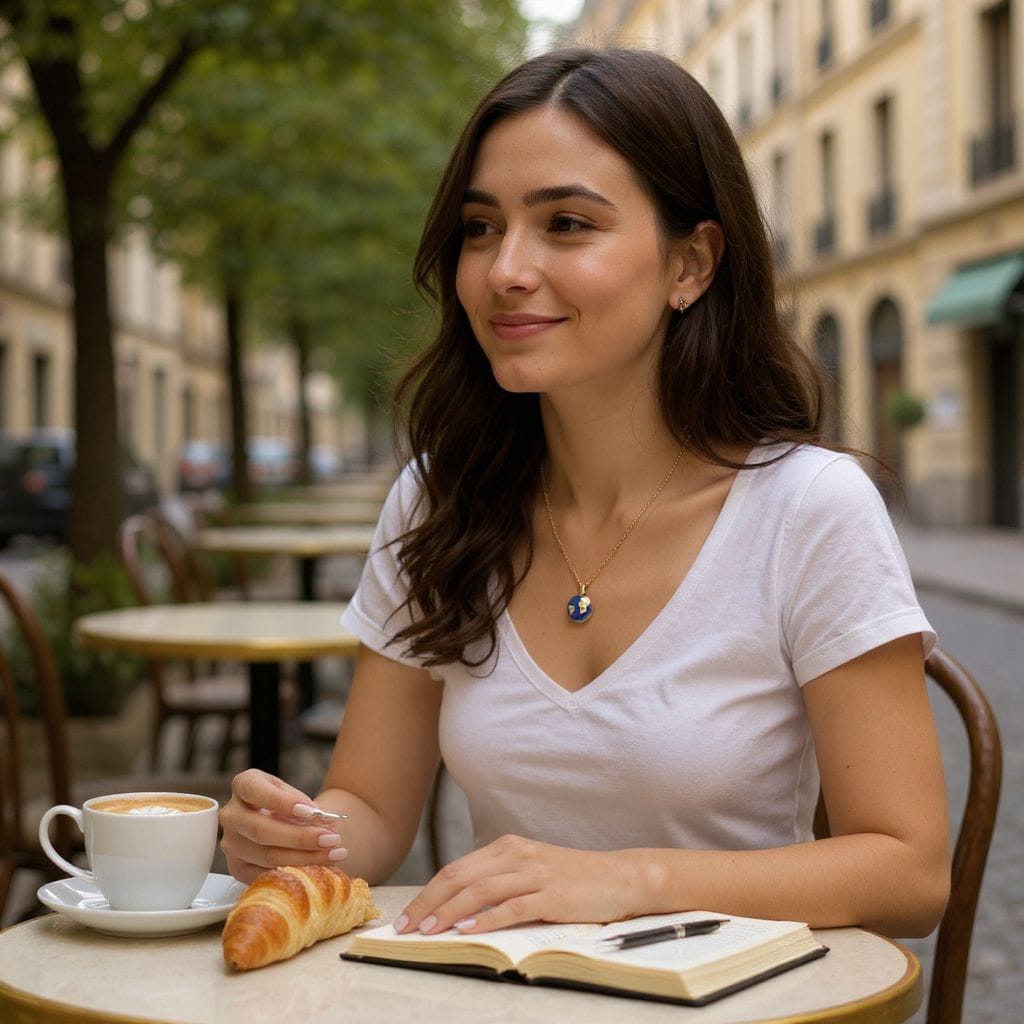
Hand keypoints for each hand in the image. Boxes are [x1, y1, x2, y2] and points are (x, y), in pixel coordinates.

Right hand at [219, 768, 348, 883]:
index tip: (309, 811)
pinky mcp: (237, 868)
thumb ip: (308, 807)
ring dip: (304, 857)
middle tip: (331, 839)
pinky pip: (264, 875)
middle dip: (300, 837)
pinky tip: (316, 869)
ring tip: (333, 854)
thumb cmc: (291, 804)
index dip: (281, 802)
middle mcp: (231, 814)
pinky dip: (293, 872)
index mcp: (244, 785)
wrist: (285, 822)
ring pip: (266, 855)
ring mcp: (231, 843)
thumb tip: (325, 823)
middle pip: (261, 830)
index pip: (254, 790)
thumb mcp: (297, 796)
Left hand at [394, 835, 640, 934]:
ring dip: (449, 912)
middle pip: (460, 877)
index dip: (428, 893)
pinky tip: (468, 929)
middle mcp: (517, 854)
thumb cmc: (575, 879)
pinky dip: (486, 918)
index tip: (408, 915)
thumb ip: (500, 879)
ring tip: (428, 931)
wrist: (622, 876)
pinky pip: (512, 906)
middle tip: (406, 928)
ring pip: (480, 890)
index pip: (456, 869)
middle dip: (428, 903)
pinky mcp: (552, 895)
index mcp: (508, 847)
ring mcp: (535, 873)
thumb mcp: (532, 870)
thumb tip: (459, 906)